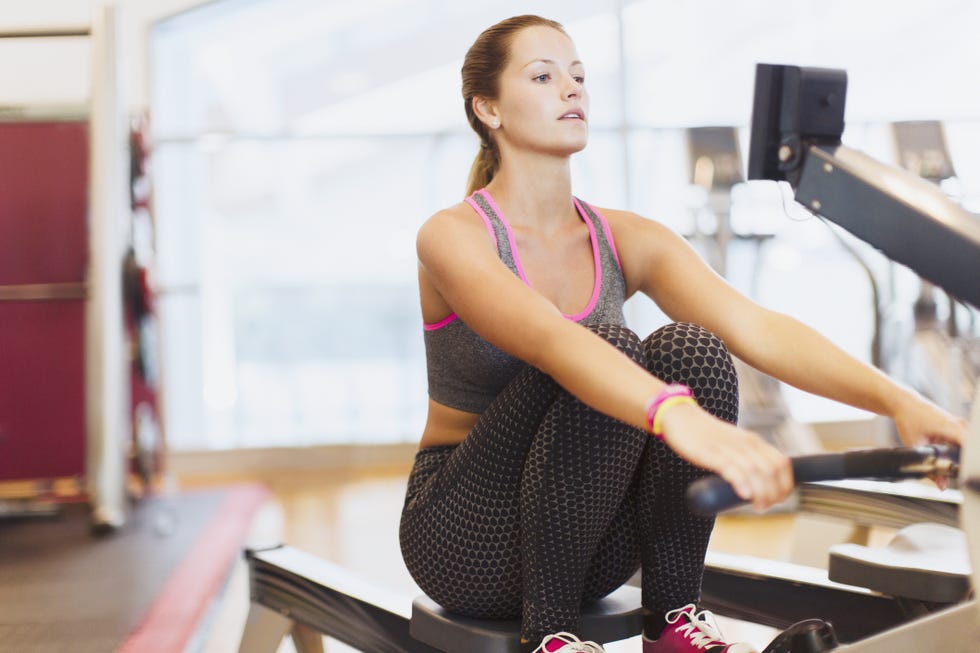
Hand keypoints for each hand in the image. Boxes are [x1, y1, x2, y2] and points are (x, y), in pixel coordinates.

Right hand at [659, 403, 793, 511]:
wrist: (680, 417)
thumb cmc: (706, 436)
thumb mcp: (733, 445)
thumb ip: (746, 460)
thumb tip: (757, 487)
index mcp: (753, 441)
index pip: (781, 463)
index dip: (785, 485)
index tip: (778, 499)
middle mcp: (745, 443)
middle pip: (771, 470)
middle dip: (774, 493)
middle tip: (765, 506)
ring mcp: (727, 447)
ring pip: (755, 471)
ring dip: (761, 493)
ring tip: (758, 507)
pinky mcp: (709, 452)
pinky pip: (730, 467)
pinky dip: (741, 482)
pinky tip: (744, 494)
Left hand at [891, 393, 966, 489]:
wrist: (906, 403)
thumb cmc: (909, 420)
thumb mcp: (915, 446)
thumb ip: (929, 468)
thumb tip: (942, 486)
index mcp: (952, 428)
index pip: (972, 450)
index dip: (971, 465)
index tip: (968, 477)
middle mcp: (961, 425)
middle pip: (973, 450)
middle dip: (968, 464)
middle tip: (961, 477)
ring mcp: (961, 424)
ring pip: (970, 447)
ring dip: (964, 458)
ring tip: (955, 466)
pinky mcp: (959, 426)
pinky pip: (966, 442)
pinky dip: (962, 452)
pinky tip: (954, 459)